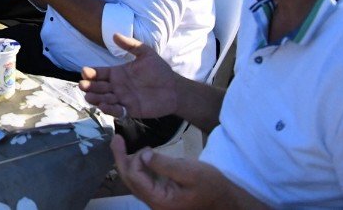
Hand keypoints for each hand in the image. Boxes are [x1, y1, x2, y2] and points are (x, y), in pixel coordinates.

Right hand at [79, 33, 179, 119]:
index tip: (85, 71)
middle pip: (98, 87)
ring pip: (104, 99)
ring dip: (95, 98)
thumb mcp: (146, 54)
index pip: (99, 73)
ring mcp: (122, 99)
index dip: (90, 73)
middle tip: (83, 85)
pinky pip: (116, 111)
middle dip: (89, 86)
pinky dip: (109, 109)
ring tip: (89, 97)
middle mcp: (116, 86)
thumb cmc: (160, 70)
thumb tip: (114, 34)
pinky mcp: (130, 110)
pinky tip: (103, 106)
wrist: (174, 89)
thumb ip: (130, 45)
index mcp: (117, 73)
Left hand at [110, 136, 261, 208]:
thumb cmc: (212, 187)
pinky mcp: (161, 196)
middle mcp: (154, 204)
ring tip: (121, 145)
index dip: (136, 160)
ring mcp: (157, 201)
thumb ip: (165, 164)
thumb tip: (144, 155)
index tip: (149, 148)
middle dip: (121, 159)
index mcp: (160, 200)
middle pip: (129, 181)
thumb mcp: (191, 172)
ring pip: (134, 181)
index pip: (135, 178)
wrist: (226, 201)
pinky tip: (140, 156)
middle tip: (115, 139)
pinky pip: (143, 182)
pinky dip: (138, 168)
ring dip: (128, 162)